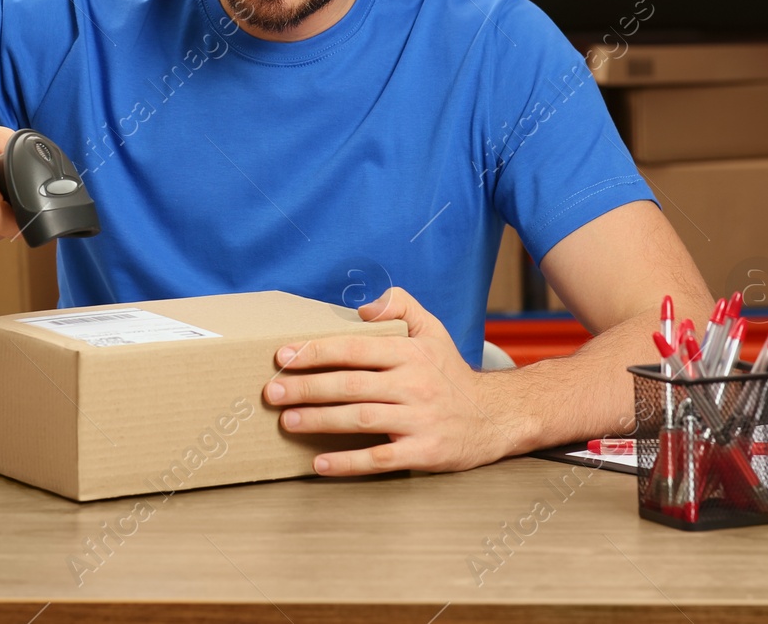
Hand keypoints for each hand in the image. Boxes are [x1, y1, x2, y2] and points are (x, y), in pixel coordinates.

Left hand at [262, 286, 526, 474]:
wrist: (495, 416)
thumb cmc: (450, 372)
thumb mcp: (432, 328)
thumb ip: (400, 305)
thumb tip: (362, 308)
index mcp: (410, 353)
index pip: (354, 349)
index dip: (316, 352)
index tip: (283, 356)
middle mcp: (414, 385)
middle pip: (350, 385)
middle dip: (307, 387)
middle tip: (272, 391)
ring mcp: (419, 420)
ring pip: (360, 420)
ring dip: (319, 421)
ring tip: (287, 421)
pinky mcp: (424, 452)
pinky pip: (380, 458)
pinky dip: (348, 463)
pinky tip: (319, 463)